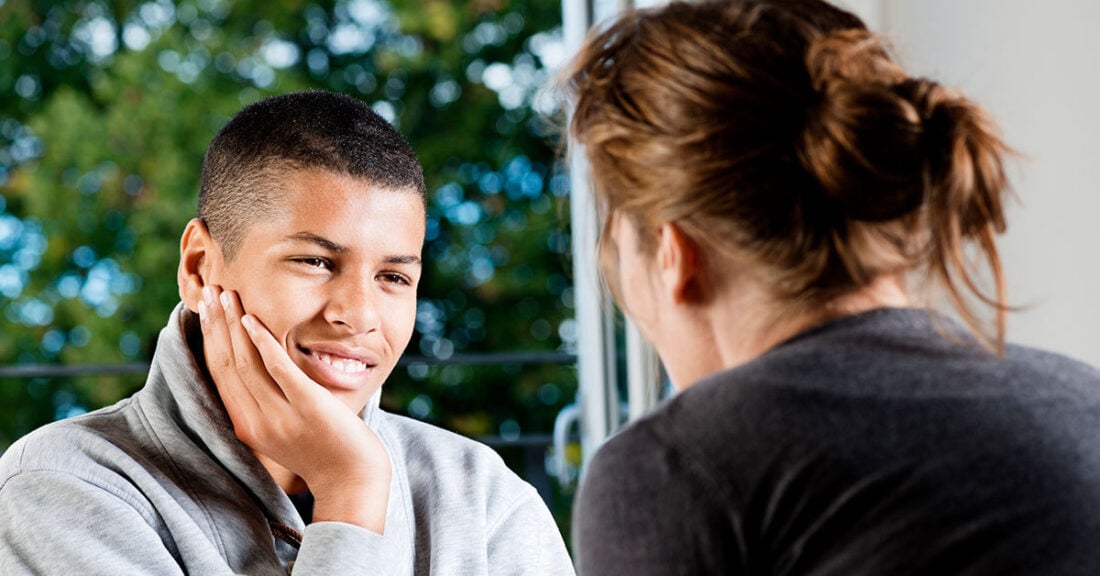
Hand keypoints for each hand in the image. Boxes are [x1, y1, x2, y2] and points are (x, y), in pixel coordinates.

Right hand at [198, 285, 390, 532]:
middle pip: (227, 364)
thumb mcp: (282, 430)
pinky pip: (279, 369)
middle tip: (210, 290)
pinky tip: (253, 319)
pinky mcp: (308, 407)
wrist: (352, 481)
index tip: (205, 309)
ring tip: (227, 295)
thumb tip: (253, 371)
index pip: (219, 375)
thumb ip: (263, 406)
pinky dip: (263, 343)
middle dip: (216, 324)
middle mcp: (256, 422)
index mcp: (246, 427)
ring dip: (234, 325)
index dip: (209, 340)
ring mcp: (281, 415)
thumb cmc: (321, 452)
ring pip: (247, 363)